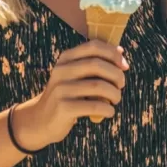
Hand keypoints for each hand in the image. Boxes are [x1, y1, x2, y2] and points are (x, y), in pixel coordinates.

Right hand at [11, 40, 128, 149]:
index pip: (93, 46)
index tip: (124, 66)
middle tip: (121, 85)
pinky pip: (94, 106)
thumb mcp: (76, 75)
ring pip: (98, 86)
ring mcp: (61, 89)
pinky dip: (107, 109)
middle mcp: (61, 70)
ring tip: (116, 99)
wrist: (42, 119)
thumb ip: (95, 62)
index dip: (113, 54)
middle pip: (97, 65)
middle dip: (116, 74)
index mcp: (66, 58)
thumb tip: (120, 51)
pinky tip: (109, 112)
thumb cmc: (67, 95)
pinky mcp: (63, 107)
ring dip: (114, 93)